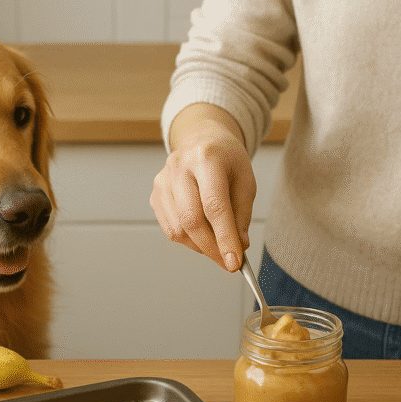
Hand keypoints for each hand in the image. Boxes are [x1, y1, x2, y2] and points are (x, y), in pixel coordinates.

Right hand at [151, 103, 256, 270]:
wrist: (201, 139)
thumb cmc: (226, 160)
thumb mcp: (245, 180)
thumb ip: (242, 214)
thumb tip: (238, 246)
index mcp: (206, 158)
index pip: (214, 205)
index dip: (225, 238)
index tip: (235, 262)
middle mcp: (179, 167)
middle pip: (191, 219)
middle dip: (212, 248)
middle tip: (228, 262)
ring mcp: (162, 180)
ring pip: (178, 229)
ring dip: (201, 246)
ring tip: (218, 245)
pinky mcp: (155, 194)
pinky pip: (170, 228)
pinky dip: (189, 240)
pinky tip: (202, 235)